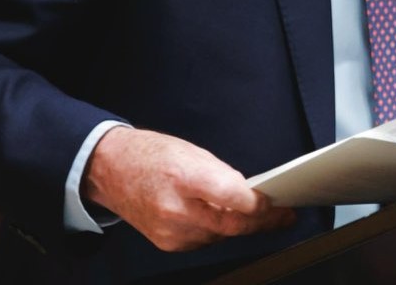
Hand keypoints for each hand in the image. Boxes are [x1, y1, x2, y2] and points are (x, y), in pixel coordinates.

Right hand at [82, 127, 296, 251]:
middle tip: (284, 217)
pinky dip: (217, 230)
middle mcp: (176, 209)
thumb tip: (250, 194)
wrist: (112, 171)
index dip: (260, 204)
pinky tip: (222, 217)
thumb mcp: (193, 153)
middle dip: (262, 222)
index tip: (278, 204)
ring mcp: (170, 231)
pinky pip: (205, 240)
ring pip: (221, 235)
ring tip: (254, 213)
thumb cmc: (151, 155)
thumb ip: (223, 175)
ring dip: (240, 225)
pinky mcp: (168, 243)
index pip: (233, 198)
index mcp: (185, 177)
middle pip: (232, 224)